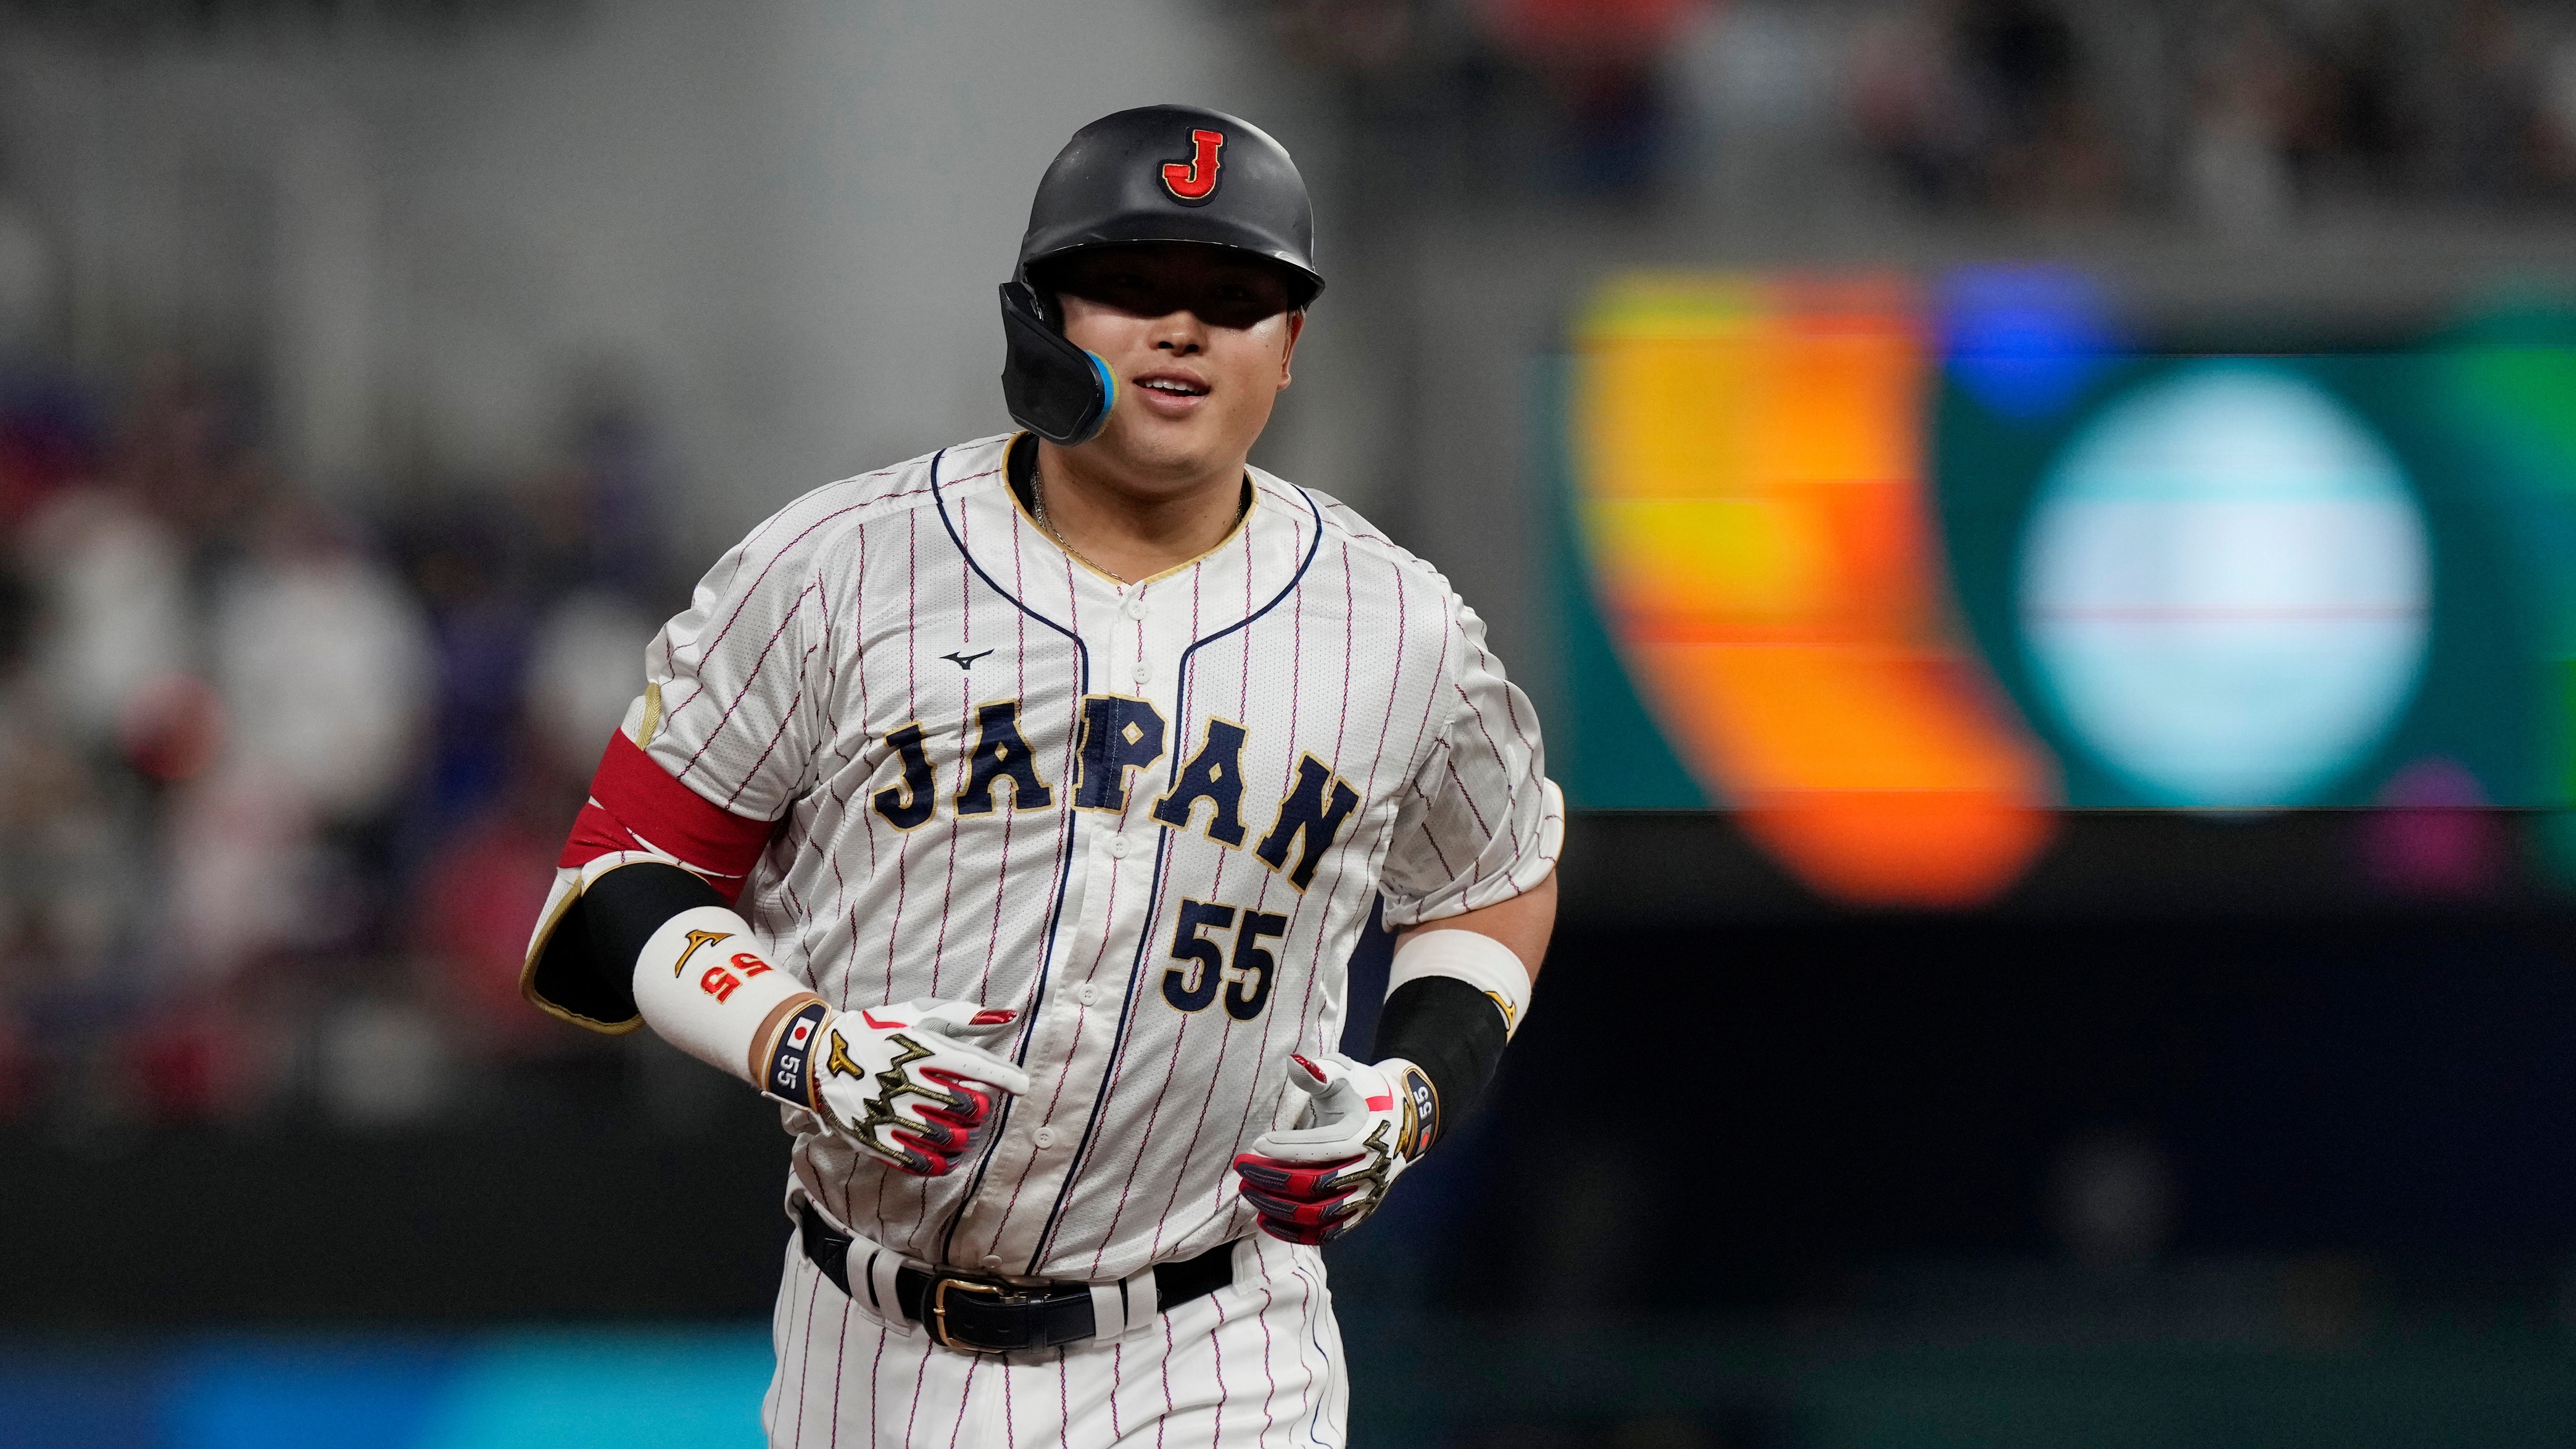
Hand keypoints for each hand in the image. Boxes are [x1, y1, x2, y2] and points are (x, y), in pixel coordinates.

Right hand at [812, 999, 1031, 1175]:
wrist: (819, 1055)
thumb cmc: (878, 1031)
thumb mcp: (917, 1014)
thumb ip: (964, 1017)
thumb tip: (1008, 1017)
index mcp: (919, 1048)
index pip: (975, 1065)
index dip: (1005, 1078)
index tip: (1022, 1086)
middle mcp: (905, 1081)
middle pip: (964, 1105)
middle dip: (981, 1108)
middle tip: (980, 1107)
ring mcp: (888, 1112)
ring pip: (944, 1135)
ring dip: (965, 1137)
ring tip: (967, 1132)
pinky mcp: (873, 1137)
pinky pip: (915, 1160)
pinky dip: (939, 1164)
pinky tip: (948, 1158)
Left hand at [1231, 1051, 1438, 1244]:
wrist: (1403, 1119)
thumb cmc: (1364, 1093)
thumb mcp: (1346, 1075)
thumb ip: (1319, 1072)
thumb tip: (1293, 1062)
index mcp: (1365, 1136)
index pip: (1320, 1149)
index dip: (1285, 1149)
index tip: (1255, 1144)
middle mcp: (1369, 1171)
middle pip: (1315, 1185)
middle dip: (1272, 1178)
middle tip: (1242, 1167)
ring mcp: (1366, 1196)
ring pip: (1318, 1214)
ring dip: (1278, 1207)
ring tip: (1248, 1192)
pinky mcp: (1360, 1213)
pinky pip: (1326, 1233)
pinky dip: (1295, 1233)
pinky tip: (1265, 1220)